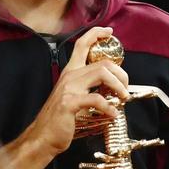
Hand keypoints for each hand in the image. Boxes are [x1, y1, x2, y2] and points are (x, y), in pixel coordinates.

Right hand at [20, 26, 128, 157]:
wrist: (43, 136)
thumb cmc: (60, 120)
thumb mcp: (74, 97)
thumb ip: (88, 88)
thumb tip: (112, 87)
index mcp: (70, 72)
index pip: (82, 44)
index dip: (96, 34)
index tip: (109, 32)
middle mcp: (69, 76)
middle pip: (102, 62)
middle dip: (121, 73)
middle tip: (125, 88)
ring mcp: (69, 88)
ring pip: (101, 73)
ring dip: (118, 86)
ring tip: (123, 98)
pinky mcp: (70, 103)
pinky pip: (96, 99)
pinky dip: (109, 107)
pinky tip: (113, 114)